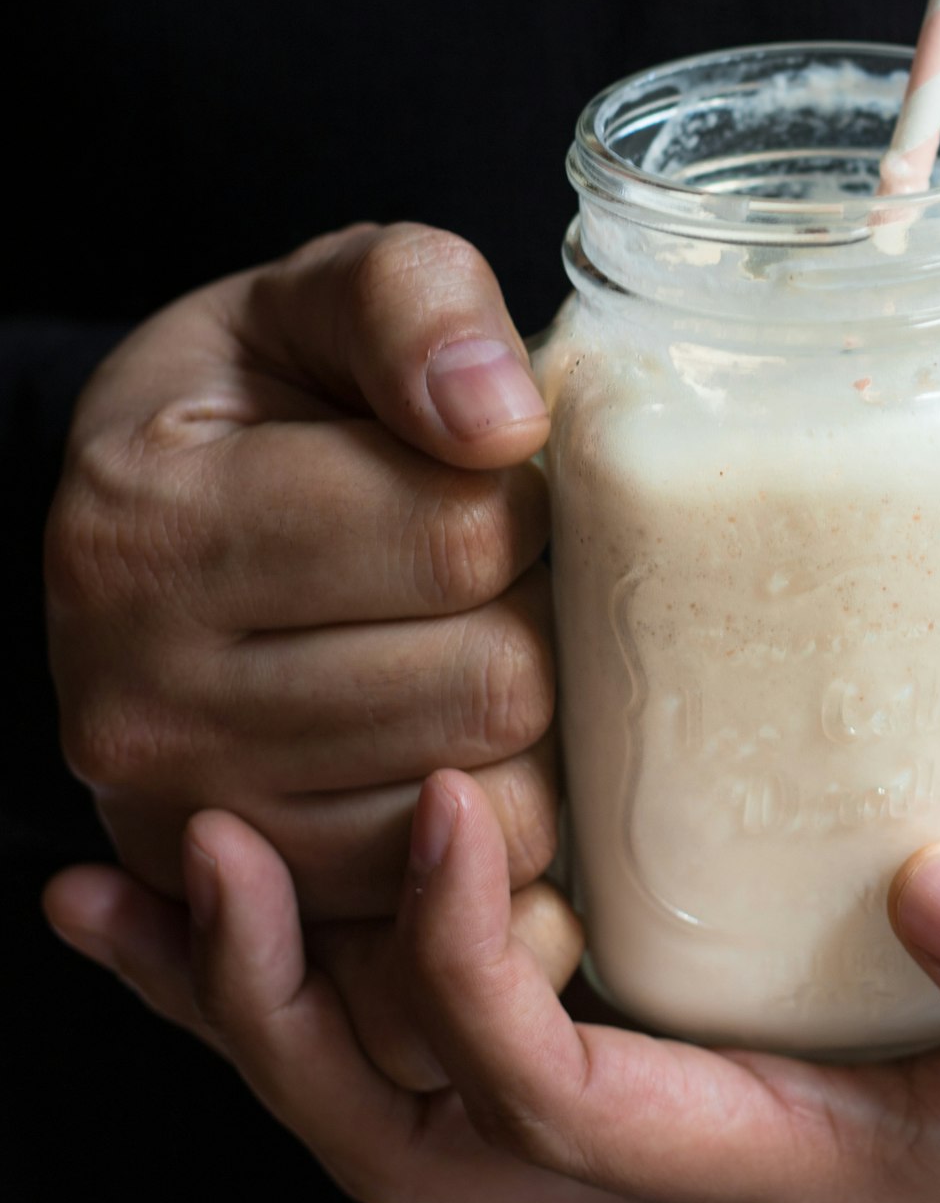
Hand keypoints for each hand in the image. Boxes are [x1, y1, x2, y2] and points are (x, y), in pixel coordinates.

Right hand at [44, 221, 581, 1080]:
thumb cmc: (269, 396)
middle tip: (497, 574)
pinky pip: (457, 906)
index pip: (460, 535)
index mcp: (151, 523)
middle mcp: (140, 697)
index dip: (524, 499)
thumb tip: (502, 420)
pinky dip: (495, 829)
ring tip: (476, 645)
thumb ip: (415, 306)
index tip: (493, 479)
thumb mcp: (327, 295)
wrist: (168, 510)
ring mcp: (191, 824)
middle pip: (490, 686)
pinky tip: (462, 739)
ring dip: (531, 730)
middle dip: (536, 615)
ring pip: (489, 815)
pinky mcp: (259, 907)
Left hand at [44, 780, 939, 1202]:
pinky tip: (275, 831)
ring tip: (142, 867)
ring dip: (268, 987)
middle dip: (290, 1021)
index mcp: (817, 1159)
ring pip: (413, 1080)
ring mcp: (683, 1056)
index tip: (453, 806)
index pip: (578, 1120)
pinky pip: (470, 982)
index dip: (480, 988)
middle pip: (433, 1139)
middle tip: (189, 858)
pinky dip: (347, 929)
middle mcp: (713, 1130)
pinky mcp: (680, 963)